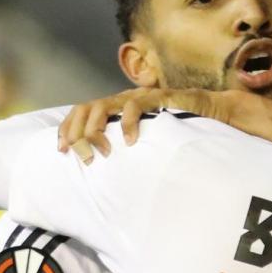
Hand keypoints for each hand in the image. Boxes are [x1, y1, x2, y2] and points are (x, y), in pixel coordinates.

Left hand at [56, 87, 238, 161]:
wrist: (210, 112)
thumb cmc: (178, 132)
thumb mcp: (146, 143)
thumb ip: (127, 150)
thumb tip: (108, 175)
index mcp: (115, 108)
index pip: (81, 112)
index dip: (67, 129)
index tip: (61, 150)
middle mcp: (121, 100)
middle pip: (84, 109)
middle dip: (76, 133)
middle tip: (81, 157)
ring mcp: (136, 97)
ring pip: (102, 107)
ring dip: (96, 131)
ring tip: (102, 153)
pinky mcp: (154, 98)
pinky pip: (133, 107)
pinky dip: (127, 124)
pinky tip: (130, 142)